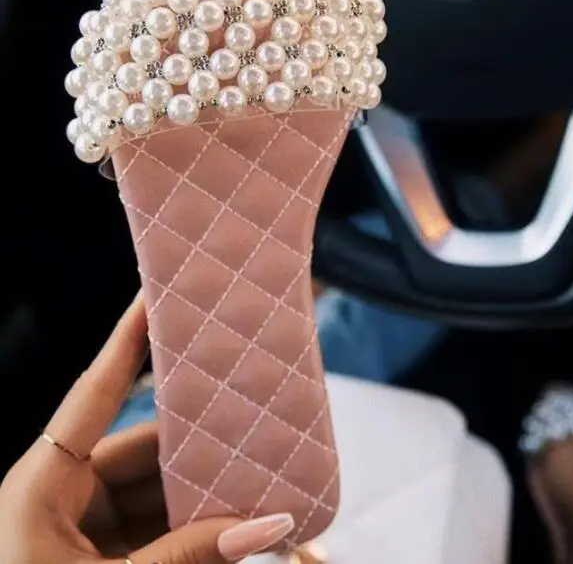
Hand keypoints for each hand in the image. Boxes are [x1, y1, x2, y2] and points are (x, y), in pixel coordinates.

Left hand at [0, 292, 293, 563]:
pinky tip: (236, 526)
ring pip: (157, 491)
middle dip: (202, 448)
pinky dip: (193, 526)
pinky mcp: (98, 554)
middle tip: (256, 426)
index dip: (128, 341)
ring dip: (206, 494)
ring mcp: (81, 526)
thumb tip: (270, 522)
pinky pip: (155, 525)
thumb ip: (191, 555)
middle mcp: (61, 494)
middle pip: (145, 450)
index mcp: (42, 485)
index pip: (96, 392)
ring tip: (261, 485)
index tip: (156, 294)